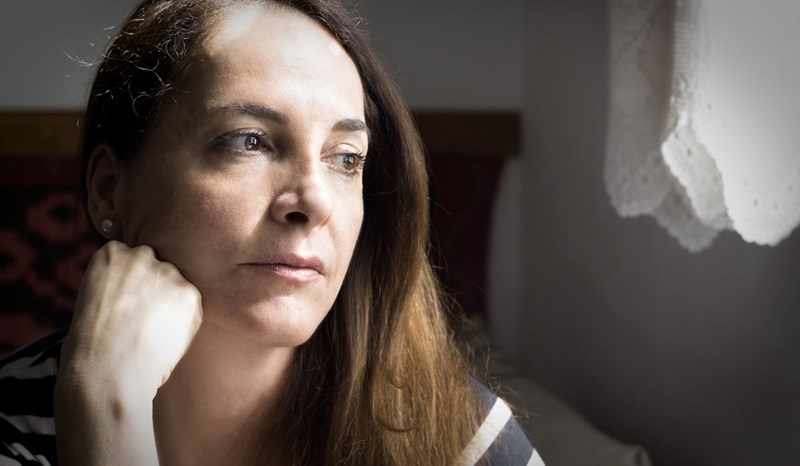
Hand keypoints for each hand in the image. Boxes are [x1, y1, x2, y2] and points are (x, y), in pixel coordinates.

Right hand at [55, 240, 202, 464]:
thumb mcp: (97, 298)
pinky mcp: (189, 293)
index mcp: (111, 254)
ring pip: (176, 286)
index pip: (132, 258)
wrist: (106, 369)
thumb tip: (147, 289)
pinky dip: (184, 321)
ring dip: (170, 305)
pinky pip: (191, 306)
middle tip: (142, 321)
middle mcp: (140, 256)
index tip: (128, 304)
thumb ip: (122, 283)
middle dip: (154, 289)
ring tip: (151, 333)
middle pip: (157, 268)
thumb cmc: (95, 345)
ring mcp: (166, 272)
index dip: (132, 285)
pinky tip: (165, 338)